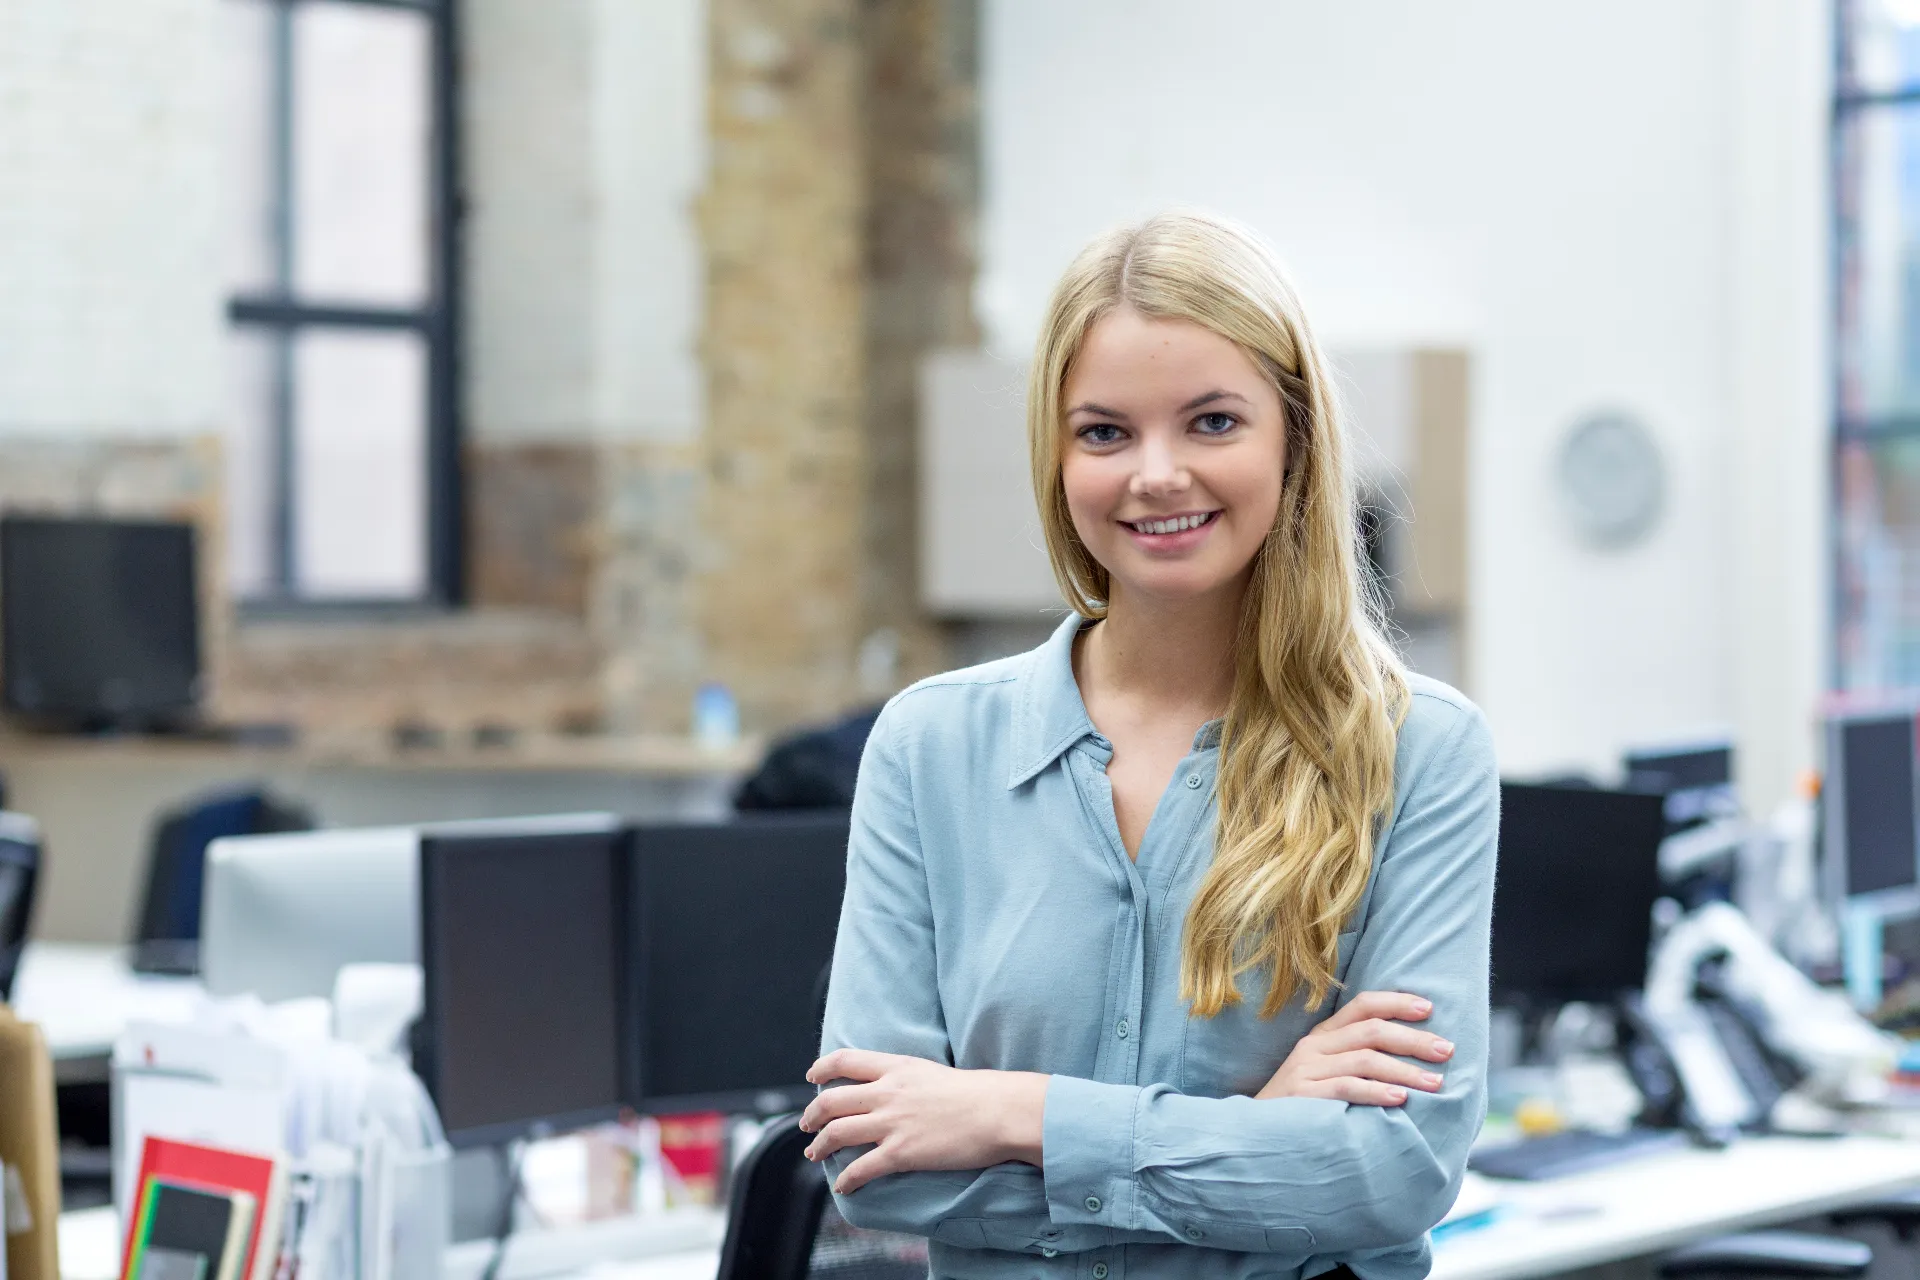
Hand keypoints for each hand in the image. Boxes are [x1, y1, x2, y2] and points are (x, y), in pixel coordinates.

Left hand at [800, 1049, 1048, 1193]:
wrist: (999, 1111)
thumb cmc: (978, 1093)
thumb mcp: (933, 1072)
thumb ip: (908, 1078)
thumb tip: (896, 1089)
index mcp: (896, 1067)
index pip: (845, 1060)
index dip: (821, 1068)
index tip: (812, 1077)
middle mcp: (887, 1092)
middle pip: (831, 1100)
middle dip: (812, 1115)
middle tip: (806, 1126)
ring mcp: (892, 1123)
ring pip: (837, 1133)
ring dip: (819, 1146)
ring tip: (814, 1154)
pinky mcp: (901, 1153)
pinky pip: (860, 1168)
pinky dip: (846, 1179)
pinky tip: (844, 1186)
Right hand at [1255, 990, 1452, 1105]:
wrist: (1257, 1133)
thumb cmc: (1303, 1105)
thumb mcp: (1327, 1072)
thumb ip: (1358, 1059)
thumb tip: (1411, 1055)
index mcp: (1323, 1035)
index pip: (1362, 1005)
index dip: (1397, 1002)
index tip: (1429, 1008)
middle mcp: (1314, 1046)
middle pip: (1371, 1030)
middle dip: (1414, 1039)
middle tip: (1447, 1051)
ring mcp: (1307, 1069)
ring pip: (1365, 1059)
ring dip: (1405, 1070)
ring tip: (1436, 1083)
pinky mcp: (1304, 1095)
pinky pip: (1347, 1088)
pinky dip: (1377, 1091)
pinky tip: (1400, 1099)